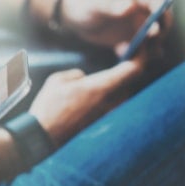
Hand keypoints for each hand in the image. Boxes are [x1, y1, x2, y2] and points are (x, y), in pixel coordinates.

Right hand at [29, 60, 143, 145]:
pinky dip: (104, 101)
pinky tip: (88, 101)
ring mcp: (107, 117)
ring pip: (119, 96)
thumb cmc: (48, 109)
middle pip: (128, 82)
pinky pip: (109, 108)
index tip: (142, 46)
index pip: (134, 69)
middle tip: (121, 58)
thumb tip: (83, 79)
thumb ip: (76, 75)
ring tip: (98, 83)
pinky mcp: (100, 127)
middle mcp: (110, 103)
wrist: (42, 139)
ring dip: (113, 87)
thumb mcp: (57, 81)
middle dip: (126, 70)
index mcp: (102, 87)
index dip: (142, 55)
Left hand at [60, 0, 171, 54]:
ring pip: (153, 38)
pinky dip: (138, 55)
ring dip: (149, 48)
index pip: (158, 1)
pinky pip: (141, 49)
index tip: (155, 30)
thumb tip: (131, 6)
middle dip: (158, 34)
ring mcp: (138, 25)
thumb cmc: (86, 4)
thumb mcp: (96, 3)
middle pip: (161, 21)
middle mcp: (142, 9)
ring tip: (134, 55)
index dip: (161, 14)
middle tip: (148, 46)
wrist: (76, 17)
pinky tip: (124, 56)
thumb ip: (112, 5)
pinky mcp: (131, 39)